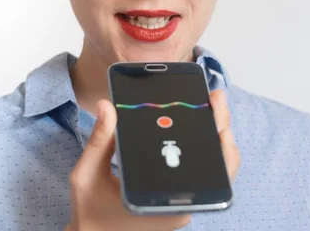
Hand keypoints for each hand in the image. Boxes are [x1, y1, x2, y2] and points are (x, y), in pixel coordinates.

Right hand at [65, 89, 239, 230]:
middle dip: (219, 129)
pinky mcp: (176, 198)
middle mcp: (180, 208)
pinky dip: (201, 145)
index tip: (222, 125)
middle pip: (216, 169)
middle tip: (216, 98)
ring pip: (210, 169)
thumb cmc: (89, 211)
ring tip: (212, 105)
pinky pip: (198, 171)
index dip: (222, 151)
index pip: (210, 181)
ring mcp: (180, 203)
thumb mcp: (87, 176)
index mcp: (164, 207)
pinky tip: (198, 121)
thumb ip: (99, 141)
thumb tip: (106, 107)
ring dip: (212, 136)